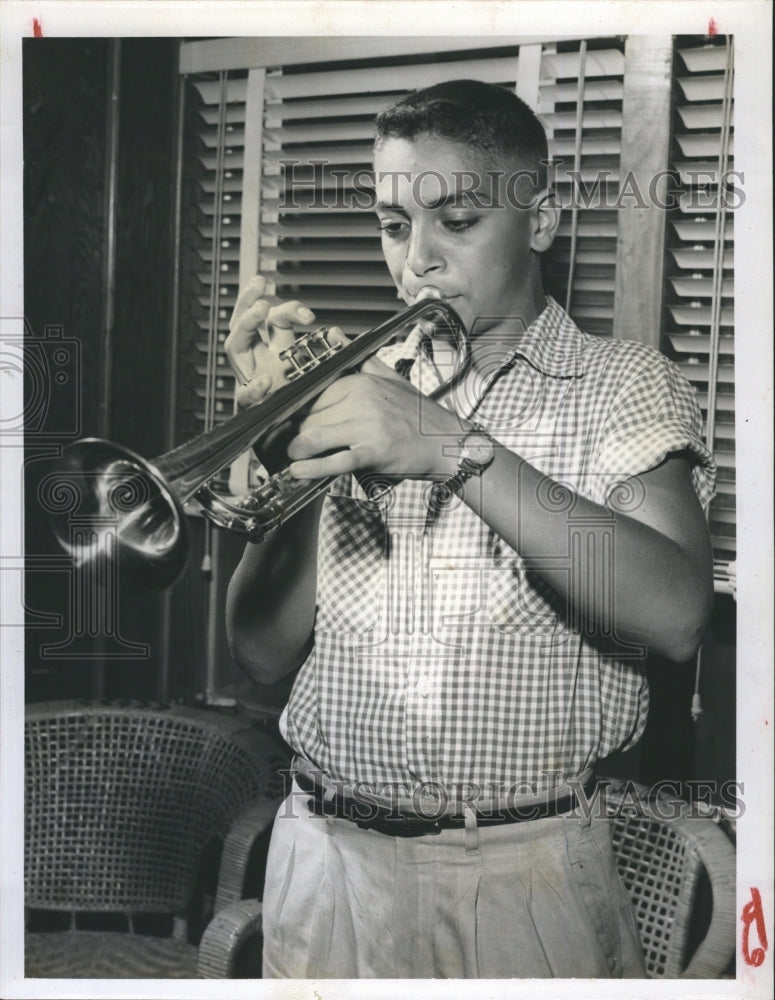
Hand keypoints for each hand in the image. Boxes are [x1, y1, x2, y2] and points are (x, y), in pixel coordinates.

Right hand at [224, 275, 345, 409]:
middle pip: (243, 322)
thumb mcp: (323, 369)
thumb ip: (328, 351)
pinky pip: (244, 396)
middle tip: (259, 284)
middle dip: (248, 299)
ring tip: (260, 310)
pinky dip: (253, 389)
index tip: (310, 316)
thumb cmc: (311, 402)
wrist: (300, 437)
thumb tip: (337, 332)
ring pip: (234, 345)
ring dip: (245, 324)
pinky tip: (265, 381)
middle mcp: (260, 360)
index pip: (273, 320)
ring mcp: (252, 380)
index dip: (289, 310)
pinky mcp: (251, 406)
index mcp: (276, 349)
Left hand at [286, 355, 462, 480]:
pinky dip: (313, 468)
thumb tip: (333, 333)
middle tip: (291, 445)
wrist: (447, 441)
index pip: (313, 396)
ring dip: (297, 451)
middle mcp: (360, 400)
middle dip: (296, 434)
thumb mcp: (389, 377)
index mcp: (360, 382)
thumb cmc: (417, 415)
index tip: (291, 423)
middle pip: (309, 417)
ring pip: (315, 436)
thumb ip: (359, 358)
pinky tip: (299, 471)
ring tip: (293, 459)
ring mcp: (366, 426)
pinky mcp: (372, 451)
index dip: (298, 413)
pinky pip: (335, 460)